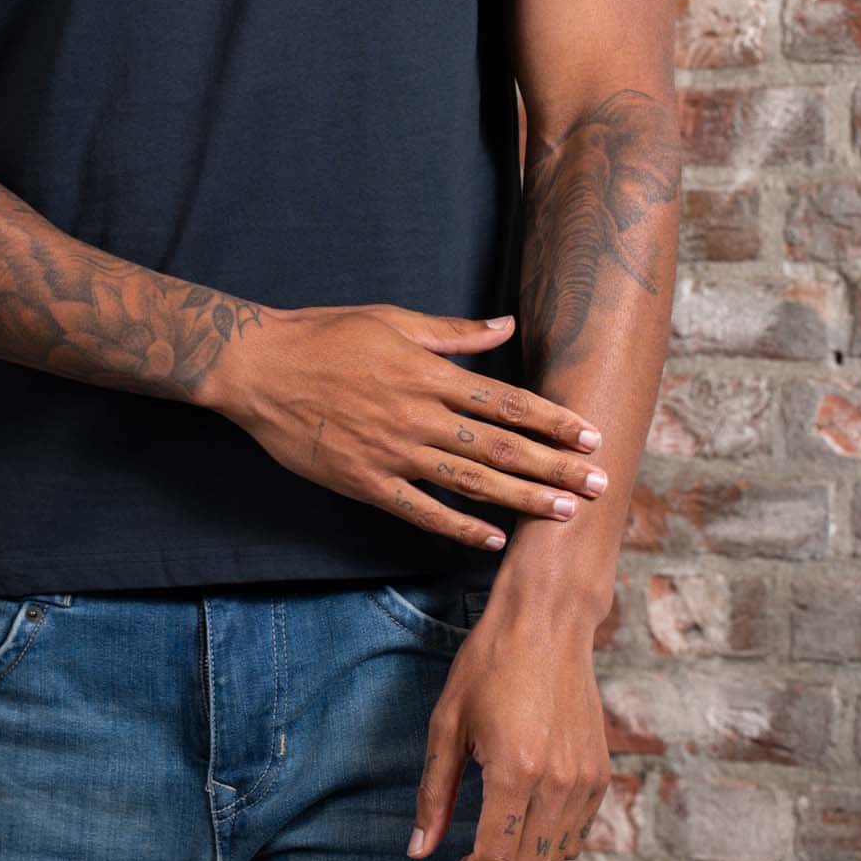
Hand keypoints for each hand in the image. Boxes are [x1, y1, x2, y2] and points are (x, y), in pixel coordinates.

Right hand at [205, 304, 607, 550]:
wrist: (260, 367)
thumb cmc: (325, 334)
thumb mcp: (392, 320)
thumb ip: (453, 333)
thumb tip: (506, 324)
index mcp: (428, 373)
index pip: (505, 401)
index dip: (552, 420)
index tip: (590, 436)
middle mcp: (418, 415)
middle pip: (500, 447)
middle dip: (555, 466)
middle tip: (600, 485)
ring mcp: (393, 452)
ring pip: (471, 481)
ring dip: (523, 498)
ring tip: (566, 512)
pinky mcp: (366, 482)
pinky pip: (422, 511)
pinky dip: (460, 527)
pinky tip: (494, 540)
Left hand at [410, 599, 610, 860]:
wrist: (548, 620)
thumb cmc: (491, 661)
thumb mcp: (448, 720)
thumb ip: (434, 792)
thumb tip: (419, 850)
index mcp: (516, 771)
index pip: (494, 860)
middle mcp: (558, 784)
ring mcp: (586, 782)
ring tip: (486, 855)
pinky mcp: (600, 775)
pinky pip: (576, 837)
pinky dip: (547, 848)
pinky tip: (520, 828)